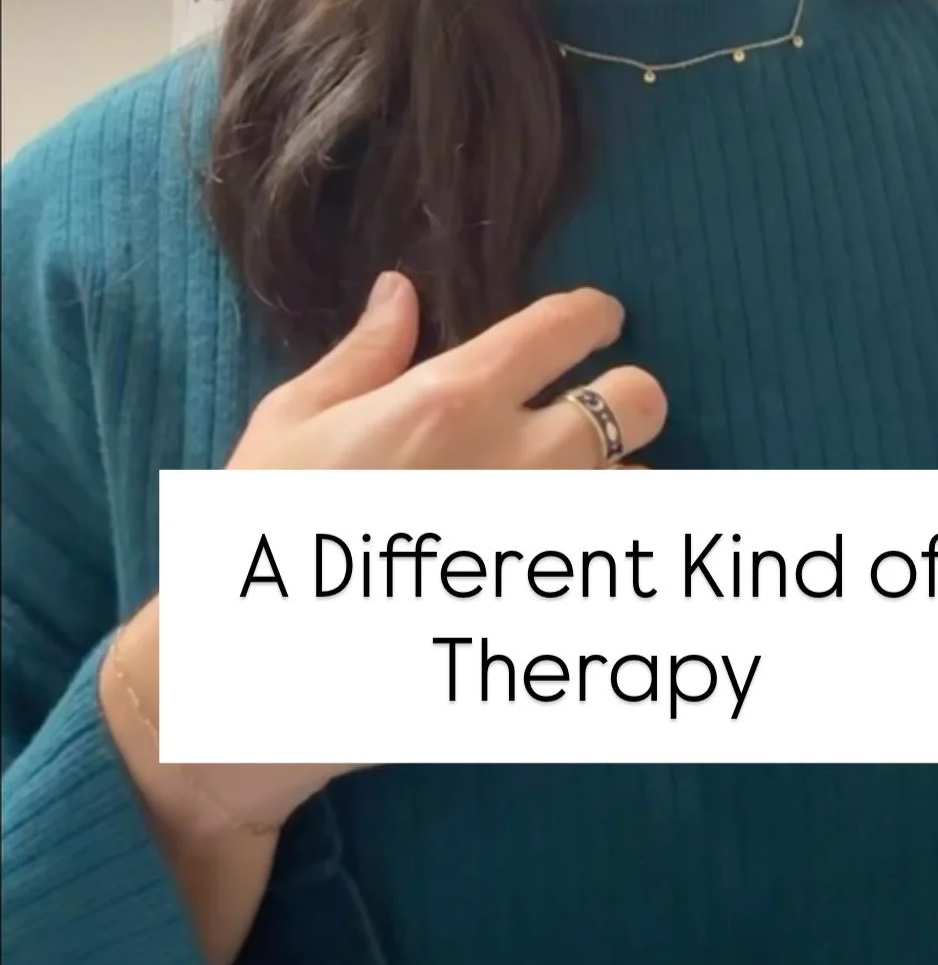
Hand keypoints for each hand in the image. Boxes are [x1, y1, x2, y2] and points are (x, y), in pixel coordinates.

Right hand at [103, 280, 665, 835]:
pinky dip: (620, 570)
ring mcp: (550, 546)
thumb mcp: (293, 422)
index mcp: (454, 400)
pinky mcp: (559, 619)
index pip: (567, 327)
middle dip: (625, 398)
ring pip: (651, 492)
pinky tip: (586, 573)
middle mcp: (523, 461)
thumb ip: (364, 353)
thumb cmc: (262, 536)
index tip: (596, 323)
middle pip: (641, 401)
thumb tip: (401, 289)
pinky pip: (634, 582)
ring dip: (624, 488)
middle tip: (590, 414)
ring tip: (584, 500)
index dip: (593, 316)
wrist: (259, 675)